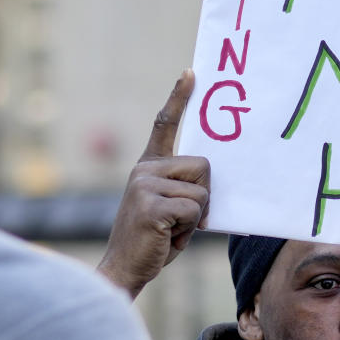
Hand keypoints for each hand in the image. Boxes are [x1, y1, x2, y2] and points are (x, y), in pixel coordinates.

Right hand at [98, 70, 209, 298]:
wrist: (125, 267)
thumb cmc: (155, 239)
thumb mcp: (171, 207)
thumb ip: (184, 187)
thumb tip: (213, 177)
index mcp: (148, 166)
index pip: (165, 124)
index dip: (179, 98)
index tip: (191, 73)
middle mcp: (144, 169)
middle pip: (204, 167)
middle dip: (203, 196)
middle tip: (180, 218)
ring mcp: (145, 184)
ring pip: (203, 192)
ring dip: (195, 217)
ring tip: (171, 229)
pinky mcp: (152, 204)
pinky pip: (195, 209)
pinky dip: (189, 229)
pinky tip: (168, 236)